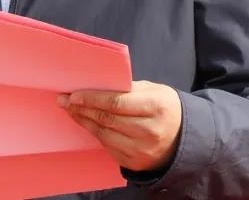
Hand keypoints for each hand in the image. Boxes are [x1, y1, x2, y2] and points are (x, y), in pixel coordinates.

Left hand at [58, 80, 182, 172]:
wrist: (184, 139)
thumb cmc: (166, 108)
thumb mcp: (155, 90)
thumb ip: (130, 88)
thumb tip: (99, 85)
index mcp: (155, 107)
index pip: (116, 103)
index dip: (92, 99)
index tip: (73, 94)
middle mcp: (148, 131)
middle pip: (107, 119)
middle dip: (82, 109)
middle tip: (64, 100)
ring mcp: (141, 150)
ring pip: (104, 135)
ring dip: (84, 121)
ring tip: (71, 110)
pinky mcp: (134, 163)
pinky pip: (108, 147)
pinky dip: (96, 134)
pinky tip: (87, 123)